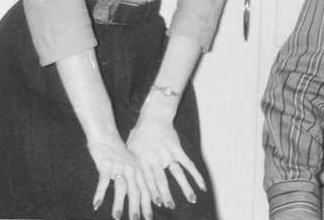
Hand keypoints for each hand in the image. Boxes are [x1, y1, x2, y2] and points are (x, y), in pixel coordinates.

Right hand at [88, 132, 151, 219]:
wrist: (106, 134)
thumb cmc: (117, 150)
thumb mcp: (129, 160)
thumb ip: (134, 174)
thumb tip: (138, 190)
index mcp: (138, 168)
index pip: (146, 187)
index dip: (148, 202)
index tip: (149, 215)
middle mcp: (131, 168)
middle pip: (136, 190)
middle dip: (137, 207)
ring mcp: (119, 166)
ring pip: (121, 188)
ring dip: (119, 204)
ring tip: (117, 218)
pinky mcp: (106, 165)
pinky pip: (103, 181)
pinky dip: (100, 194)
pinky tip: (96, 205)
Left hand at [127, 94, 206, 209]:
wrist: (153, 116)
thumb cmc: (139, 135)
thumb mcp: (129, 150)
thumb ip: (130, 166)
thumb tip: (122, 182)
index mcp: (142, 161)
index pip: (146, 180)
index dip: (151, 192)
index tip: (156, 204)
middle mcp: (155, 159)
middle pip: (161, 180)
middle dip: (166, 194)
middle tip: (170, 206)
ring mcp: (167, 154)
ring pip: (177, 174)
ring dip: (185, 187)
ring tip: (192, 200)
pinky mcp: (177, 149)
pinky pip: (188, 163)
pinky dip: (196, 174)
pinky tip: (202, 185)